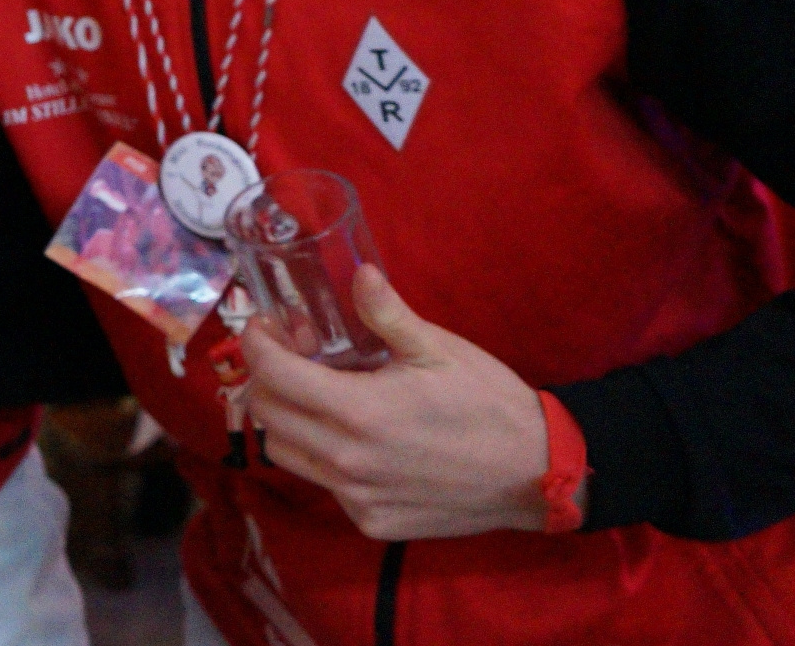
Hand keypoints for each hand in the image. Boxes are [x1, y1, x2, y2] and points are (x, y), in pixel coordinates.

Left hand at [239, 267, 559, 539]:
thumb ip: (386, 314)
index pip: (272, 375)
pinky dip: (323, 456)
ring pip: (286, 454)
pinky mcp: (372, 522)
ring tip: (317, 394)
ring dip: (287, 419)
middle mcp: (348, 462)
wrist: (537, 473)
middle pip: (267, 416)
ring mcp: (358, 497)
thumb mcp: (438, 349)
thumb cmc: (488, 403)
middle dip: (266, 378)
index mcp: (359, 412)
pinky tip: (354, 437)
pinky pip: (324, 485)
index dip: (256, 344)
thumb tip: (358, 272)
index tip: (264, 327)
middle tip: (291, 355)